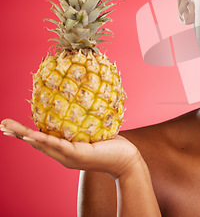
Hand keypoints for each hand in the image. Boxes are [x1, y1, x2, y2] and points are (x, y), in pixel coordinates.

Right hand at [1, 118, 138, 178]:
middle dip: (18, 134)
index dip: (26, 134)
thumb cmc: (113, 145)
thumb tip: (83, 100)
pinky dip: (45, 139)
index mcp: (65, 149)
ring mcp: (69, 157)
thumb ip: (85, 121)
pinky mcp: (77, 155)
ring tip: (10, 128)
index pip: (42, 141)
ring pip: (42, 144)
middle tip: (2, 125)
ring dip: (25, 136)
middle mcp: (63, 155)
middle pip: (36, 143)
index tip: (11, 126)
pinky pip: (58, 145)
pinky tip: (34, 134)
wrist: (126, 160)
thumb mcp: (95, 131)